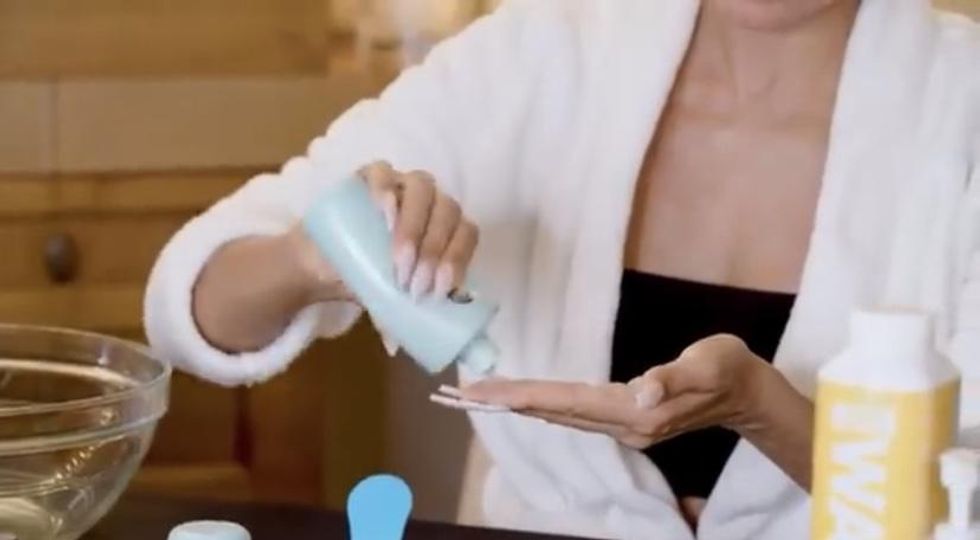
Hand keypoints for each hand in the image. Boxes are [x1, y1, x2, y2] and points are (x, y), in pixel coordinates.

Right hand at [290, 161, 479, 302]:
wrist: (319, 264)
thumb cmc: (365, 278)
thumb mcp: (386, 299)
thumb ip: (397, 316)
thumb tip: (400, 345)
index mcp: (446, 229)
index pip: (467, 234)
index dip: (458, 258)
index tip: (439, 289)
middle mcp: (430, 202)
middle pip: (448, 211)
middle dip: (433, 249)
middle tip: (413, 283)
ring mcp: (401, 183)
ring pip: (422, 189)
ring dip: (415, 226)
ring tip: (398, 259)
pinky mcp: (369, 175)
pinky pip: (382, 171)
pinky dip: (387, 189)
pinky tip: (384, 214)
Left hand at [459, 334, 774, 448]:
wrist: (747, 393)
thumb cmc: (728, 368)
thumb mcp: (708, 364)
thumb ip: (673, 377)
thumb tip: (639, 391)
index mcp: (635, 411)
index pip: (567, 402)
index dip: (524, 394)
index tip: (485, 390)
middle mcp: (622, 425)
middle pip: (553, 413)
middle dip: (506, 402)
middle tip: (460, 393)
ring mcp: (622, 427)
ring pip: (558, 416)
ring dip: (518, 405)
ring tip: (480, 396)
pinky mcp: (624, 420)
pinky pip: (570, 414)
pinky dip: (541, 405)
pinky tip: (524, 400)